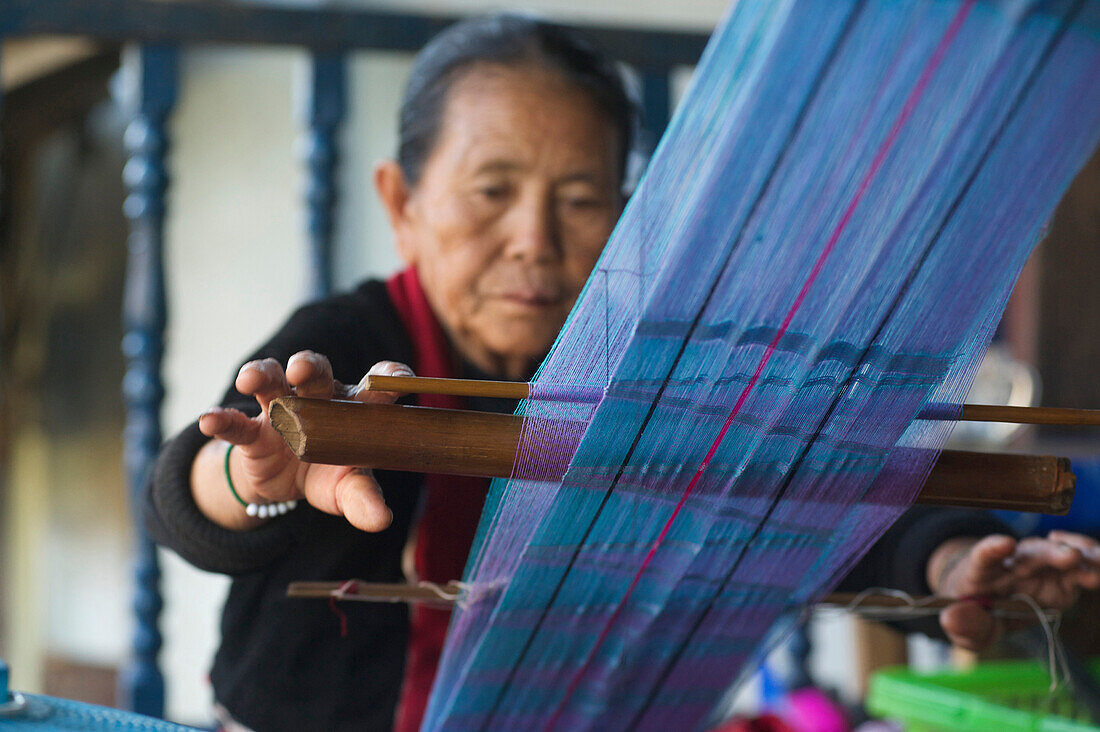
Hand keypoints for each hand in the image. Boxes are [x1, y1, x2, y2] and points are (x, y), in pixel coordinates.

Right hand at [197, 352, 413, 531]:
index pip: (376, 383)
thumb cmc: (329, 473)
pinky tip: (210, 420)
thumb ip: (363, 499)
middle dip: (309, 365)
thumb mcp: (346, 489)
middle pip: (316, 372)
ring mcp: (281, 410)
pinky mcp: (252, 431)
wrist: (286, 485)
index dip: (389, 374)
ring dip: (261, 374)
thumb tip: (381, 520)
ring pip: (271, 382)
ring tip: (250, 379)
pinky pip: (235, 423)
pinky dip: (221, 419)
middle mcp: (318, 398)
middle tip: (303, 369)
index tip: (400, 377)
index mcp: (353, 407)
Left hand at [929, 531, 1099, 650]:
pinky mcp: (1058, 581)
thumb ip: (962, 624)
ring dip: (1077, 554)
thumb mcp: (964, 625)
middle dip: (1049, 552)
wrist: (985, 603)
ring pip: (1055, 555)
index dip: (991, 549)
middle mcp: (1010, 565)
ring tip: (1095, 561)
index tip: (1005, 544)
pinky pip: (1075, 571)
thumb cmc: (972, 612)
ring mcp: (1037, 570)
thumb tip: (952, 620)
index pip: (982, 557)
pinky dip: (1089, 567)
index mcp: (980, 572)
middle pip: (1028, 554)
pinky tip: (1098, 569)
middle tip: (1070, 556)